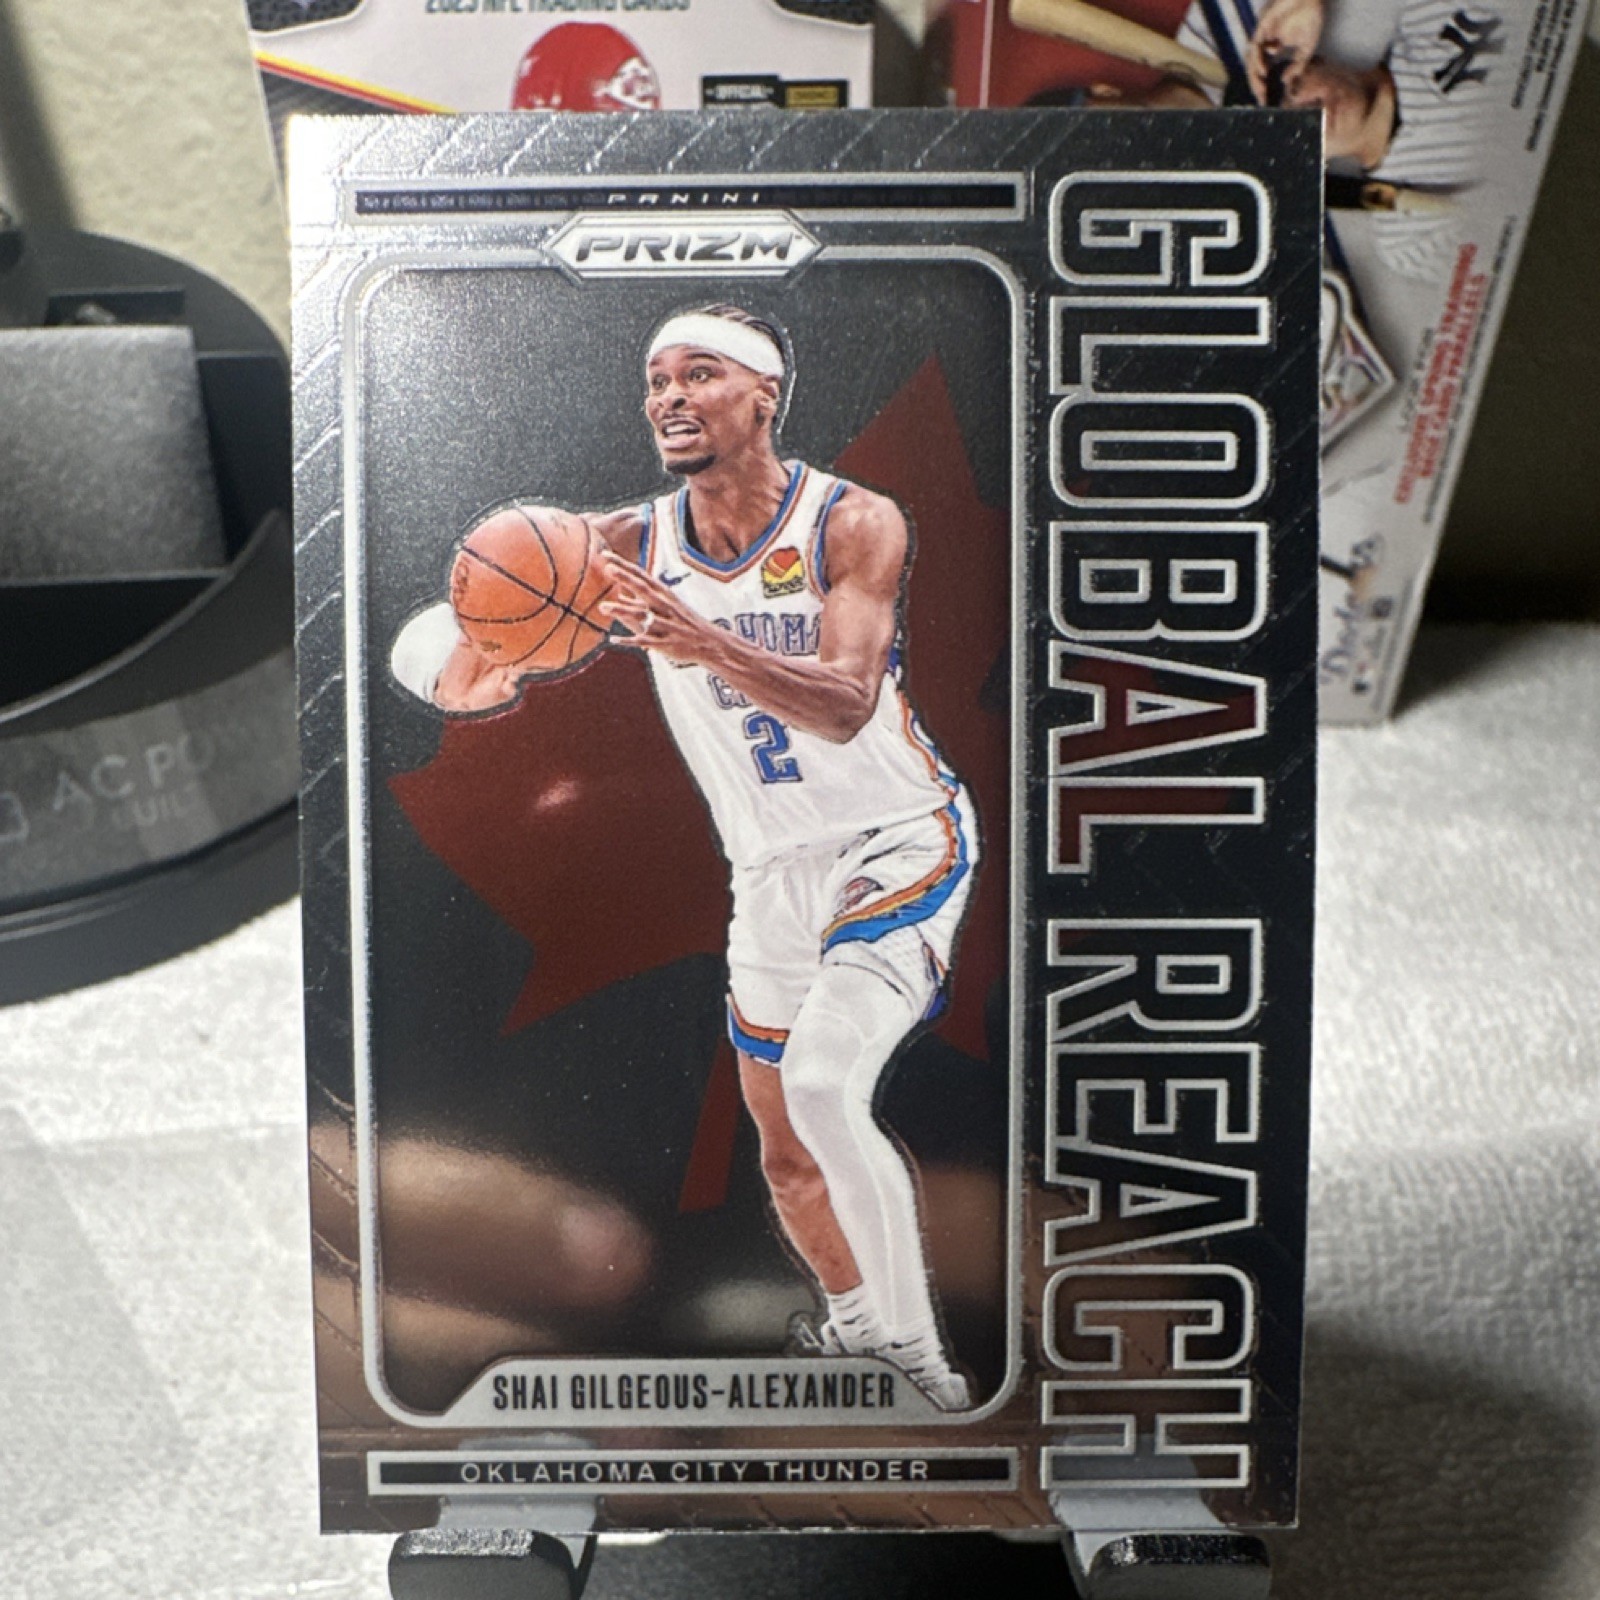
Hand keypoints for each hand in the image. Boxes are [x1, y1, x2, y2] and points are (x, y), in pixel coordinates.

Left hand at [597, 552, 715, 666]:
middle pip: (643, 589)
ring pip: (642, 615)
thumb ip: (640, 601)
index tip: (605, 554)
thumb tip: (619, 594)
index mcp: (663, 594)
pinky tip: (613, 640)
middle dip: (626, 578)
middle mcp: (664, 606)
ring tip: (602, 608)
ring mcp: (665, 623)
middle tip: (608, 567)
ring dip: (622, 611)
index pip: (640, 575)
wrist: (710, 642)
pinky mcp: (665, 643)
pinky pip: (645, 640)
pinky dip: (630, 640)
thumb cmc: (683, 623)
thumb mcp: (665, 607)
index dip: (623, 565)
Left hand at [1247, 0, 1323, 100]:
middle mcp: (1266, 42)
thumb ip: (1298, 66)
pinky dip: (1258, 59)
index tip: (1266, 100)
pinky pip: (1256, 46)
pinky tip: (1263, 70)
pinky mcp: (1263, 25)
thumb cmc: (1311, 17)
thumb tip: (1286, 81)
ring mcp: (1263, 33)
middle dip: (1256, 84)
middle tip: (1261, 98)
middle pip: (1254, 67)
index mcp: (1275, 47)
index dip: (1263, 85)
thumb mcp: (1307, 48)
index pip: (1263, 70)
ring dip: (1255, 75)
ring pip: (1252, 58)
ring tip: (1261, 88)